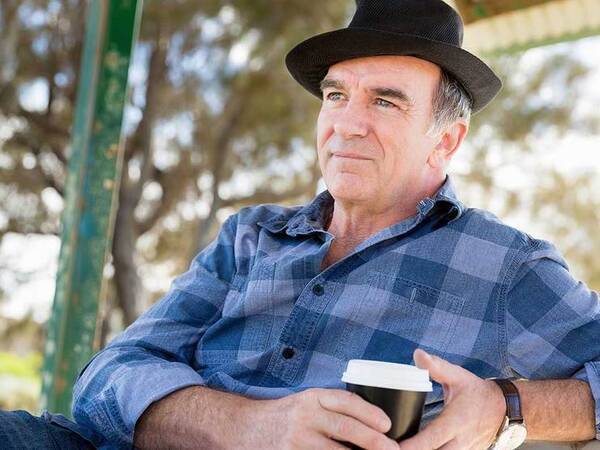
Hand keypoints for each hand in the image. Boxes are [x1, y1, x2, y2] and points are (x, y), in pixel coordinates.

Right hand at [243, 388, 399, 449]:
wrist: (245, 428)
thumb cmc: (285, 416)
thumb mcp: (307, 403)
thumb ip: (332, 408)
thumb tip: (371, 421)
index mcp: (312, 398)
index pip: (346, 401)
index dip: (370, 413)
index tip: (388, 425)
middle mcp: (305, 415)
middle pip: (345, 427)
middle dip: (372, 440)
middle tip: (393, 449)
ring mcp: (297, 439)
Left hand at [397, 349, 505, 449]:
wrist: (505, 409)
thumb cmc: (477, 392)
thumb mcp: (458, 376)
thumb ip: (436, 366)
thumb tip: (417, 355)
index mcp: (455, 422)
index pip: (430, 440)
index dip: (410, 446)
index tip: (393, 445)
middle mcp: (459, 442)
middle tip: (389, 446)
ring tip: (398, 448)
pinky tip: (413, 448)